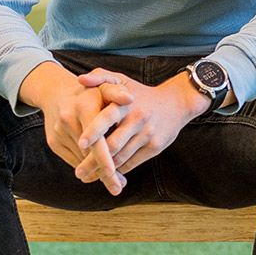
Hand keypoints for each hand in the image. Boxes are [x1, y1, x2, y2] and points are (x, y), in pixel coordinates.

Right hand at [24, 63, 132, 194]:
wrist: (58, 93)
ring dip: (97, 173)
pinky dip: (87, 168)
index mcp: (83, 106)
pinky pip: (73, 160)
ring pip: (81, 160)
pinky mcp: (53, 142)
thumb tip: (130, 98)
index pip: (95, 138)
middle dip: (104, 172)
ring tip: (115, 182)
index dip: (104, 158)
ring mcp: (58, 132)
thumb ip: (117, 92)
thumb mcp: (104, 87)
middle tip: (119, 187)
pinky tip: (100, 174)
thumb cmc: (91, 93)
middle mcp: (68, 120)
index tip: (115, 175)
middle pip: (88, 153)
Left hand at [74, 69, 210, 180]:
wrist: (177, 103)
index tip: (80, 144)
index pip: (107, 118)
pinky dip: (119, 171)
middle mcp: (137, 119)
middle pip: (113, 145)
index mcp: (126, 103)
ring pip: (121, 158)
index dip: (94, 132)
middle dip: (93, 161)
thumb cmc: (141, 93)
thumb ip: (100, 77)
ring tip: (89, 177)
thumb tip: (80, 79)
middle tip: (79, 172)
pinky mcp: (155, 147)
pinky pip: (132, 163)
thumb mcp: (122, 80)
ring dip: (105, 170)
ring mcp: (147, 134)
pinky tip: (108, 174)